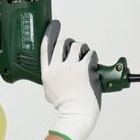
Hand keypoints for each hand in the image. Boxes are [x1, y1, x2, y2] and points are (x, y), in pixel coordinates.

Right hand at [41, 20, 101, 139]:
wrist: (76, 114)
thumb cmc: (64, 105)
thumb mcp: (49, 90)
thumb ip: (51, 77)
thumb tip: (56, 69)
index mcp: (47, 72)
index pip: (45, 47)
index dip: (50, 33)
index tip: (54, 25)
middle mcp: (57, 67)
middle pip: (61, 43)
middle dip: (70, 42)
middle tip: (77, 48)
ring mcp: (70, 68)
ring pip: (76, 45)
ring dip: (83, 47)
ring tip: (86, 54)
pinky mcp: (83, 69)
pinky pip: (89, 53)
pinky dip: (92, 55)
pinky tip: (94, 61)